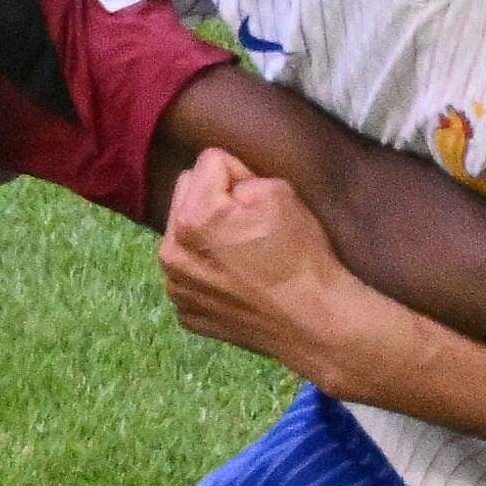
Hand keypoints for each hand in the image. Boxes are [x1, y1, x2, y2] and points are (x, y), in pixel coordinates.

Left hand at [158, 147, 376, 385]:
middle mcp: (171, 253)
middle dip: (214, 200)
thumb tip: (228, 183)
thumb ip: (242, 176)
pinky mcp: (186, 311)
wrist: (314, 323)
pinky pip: (189, 274)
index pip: (207, 163)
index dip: (240, 173)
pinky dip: (208, 272)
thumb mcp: (280, 193)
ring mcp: (176, 287)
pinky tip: (238, 281)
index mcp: (192, 218)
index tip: (259, 200)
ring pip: (183, 237)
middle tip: (249, 224)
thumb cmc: (301, 257)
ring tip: (243, 253)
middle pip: (185, 196)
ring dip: (205, 236)